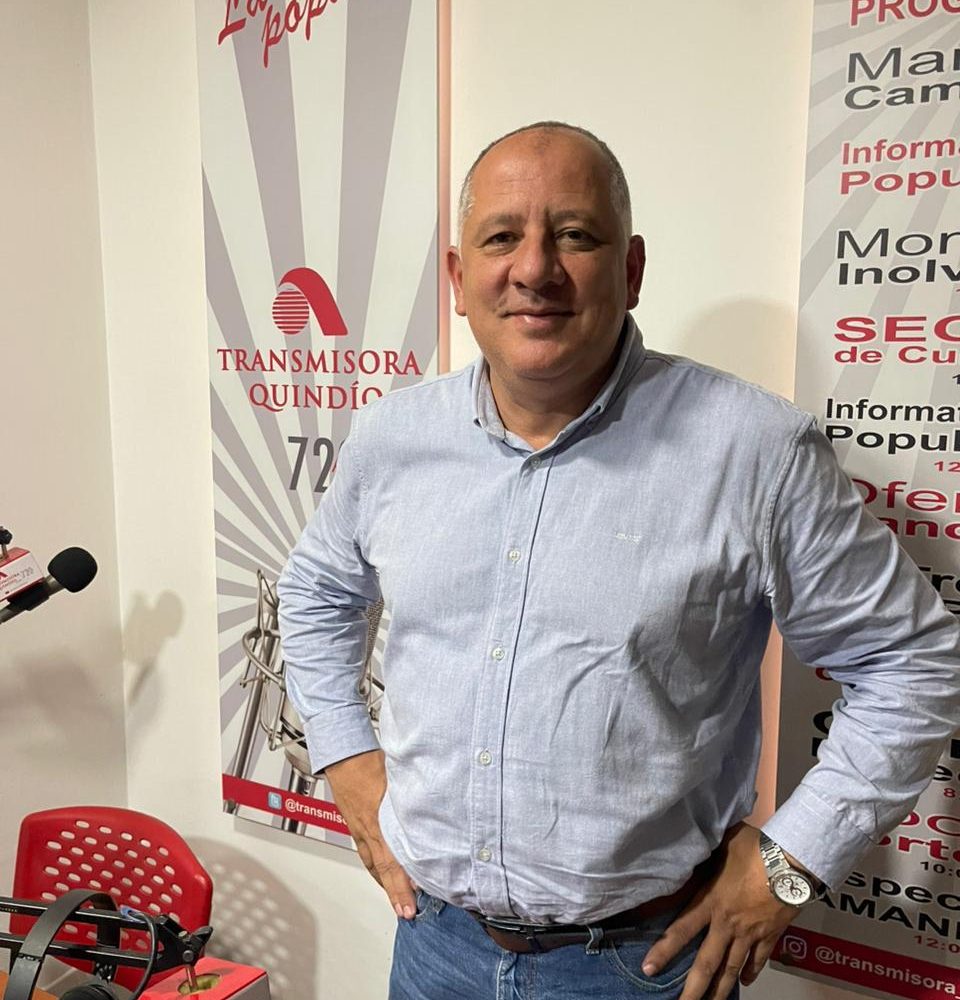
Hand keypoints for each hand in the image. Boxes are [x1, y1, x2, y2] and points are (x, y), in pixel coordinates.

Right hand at [324, 750, 416, 918]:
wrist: (343, 755)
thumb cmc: (369, 762)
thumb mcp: (397, 779)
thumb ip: (415, 798)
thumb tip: (436, 809)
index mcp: (379, 821)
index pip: (392, 862)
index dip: (402, 885)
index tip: (412, 902)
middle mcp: (368, 830)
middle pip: (383, 869)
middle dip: (395, 893)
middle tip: (406, 912)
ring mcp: (359, 829)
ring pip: (373, 864)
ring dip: (385, 884)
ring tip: (396, 900)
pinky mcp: (355, 825)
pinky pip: (366, 853)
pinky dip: (375, 868)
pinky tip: (380, 873)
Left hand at [641, 823, 800, 999]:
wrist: (793, 862)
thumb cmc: (756, 848)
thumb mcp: (725, 843)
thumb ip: (709, 850)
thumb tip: (695, 841)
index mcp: (711, 901)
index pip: (681, 930)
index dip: (664, 951)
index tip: (649, 969)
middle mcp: (728, 923)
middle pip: (707, 963)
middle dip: (694, 989)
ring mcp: (750, 933)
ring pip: (732, 968)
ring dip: (721, 989)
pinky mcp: (771, 936)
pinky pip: (758, 960)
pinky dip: (751, 972)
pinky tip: (744, 981)